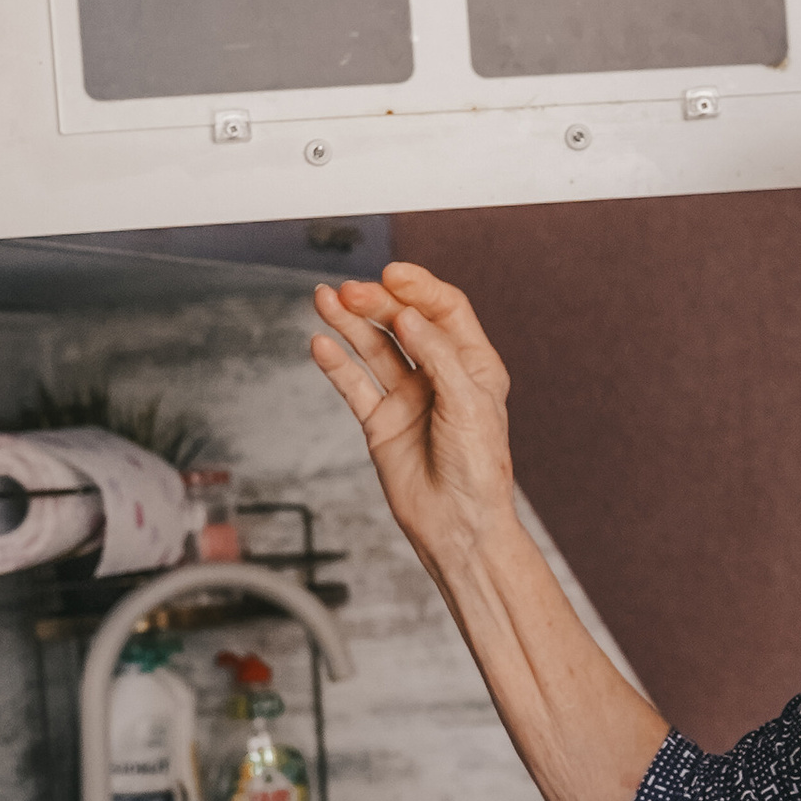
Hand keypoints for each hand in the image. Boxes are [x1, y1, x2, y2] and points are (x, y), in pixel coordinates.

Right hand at [312, 263, 517, 588]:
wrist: (458, 526)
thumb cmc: (479, 469)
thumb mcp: (468, 402)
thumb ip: (436, 354)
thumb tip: (406, 314)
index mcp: (474, 364)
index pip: (444, 310)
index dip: (418, 288)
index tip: (391, 274)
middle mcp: (439, 376)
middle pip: (402, 324)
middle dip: (376, 303)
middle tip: (350, 291)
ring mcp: (407, 397)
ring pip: (373, 349)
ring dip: (349, 323)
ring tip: (324, 299)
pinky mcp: (381, 422)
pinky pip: (354, 386)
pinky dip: (336, 364)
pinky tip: (320, 344)